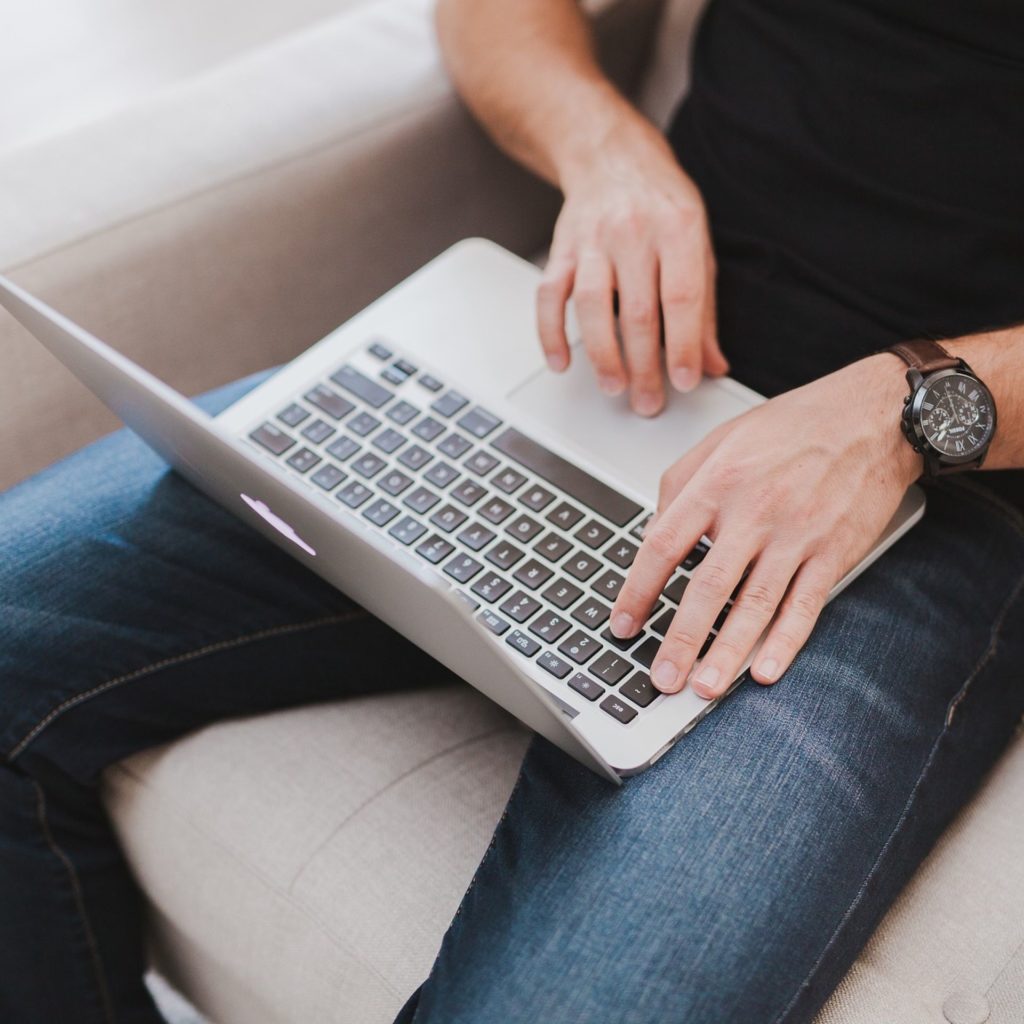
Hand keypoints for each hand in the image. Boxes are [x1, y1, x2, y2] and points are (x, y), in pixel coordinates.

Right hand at [537, 116, 728, 415]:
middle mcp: (633, 232)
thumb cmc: (660, 203)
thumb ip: (704, 307)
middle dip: (644, 366)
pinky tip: (562, 362)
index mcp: (677, 229)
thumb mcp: (697, 243)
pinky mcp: (561, 250)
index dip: (684, 345)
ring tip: (614, 387)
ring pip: (592, 306)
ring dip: (602, 354)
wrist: (611, 156)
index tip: (687, 381)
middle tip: (648, 402)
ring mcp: (592, 241)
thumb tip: (712, 363)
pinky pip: (549, 296)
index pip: (681, 297)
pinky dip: (551, 333)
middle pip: (637, 311)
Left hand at [608, 354, 921, 697]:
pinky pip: (805, 605)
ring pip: (754, 605)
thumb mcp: (723, 438)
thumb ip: (680, 484)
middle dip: (679, 639)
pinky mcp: (833, 552)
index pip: (662, 544)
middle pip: (706, 586)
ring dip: (726, 652)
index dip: (637, 590)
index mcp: (717, 481)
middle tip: (661, 677)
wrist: (875, 415)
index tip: (623, 623)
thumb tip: (653, 533)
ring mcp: (796, 534)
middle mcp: (754, 510)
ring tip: (704, 687)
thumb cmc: (795, 425)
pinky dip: (785, 642)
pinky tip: (765, 671)